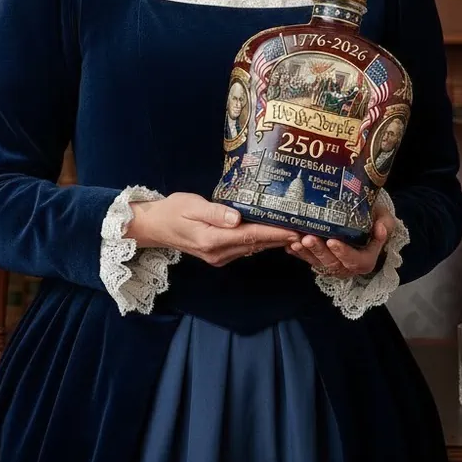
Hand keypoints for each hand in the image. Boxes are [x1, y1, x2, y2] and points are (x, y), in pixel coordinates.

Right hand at [125, 192, 301, 266]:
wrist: (154, 227)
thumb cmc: (172, 210)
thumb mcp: (191, 205)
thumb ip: (215, 211)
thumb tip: (238, 217)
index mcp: (212, 239)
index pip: (250, 235)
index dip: (274, 233)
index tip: (295, 230)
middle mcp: (218, 252)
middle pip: (256, 244)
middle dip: (281, 237)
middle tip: (306, 229)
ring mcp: (219, 257)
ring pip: (252, 247)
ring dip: (273, 241)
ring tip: (296, 230)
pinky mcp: (218, 255)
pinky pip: (245, 248)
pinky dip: (260, 241)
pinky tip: (273, 233)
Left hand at [287, 200, 396, 278]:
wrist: (363, 218)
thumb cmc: (374, 218)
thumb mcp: (384, 218)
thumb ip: (385, 224)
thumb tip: (380, 228)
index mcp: (366, 259)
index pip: (357, 261)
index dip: (344, 253)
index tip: (332, 242)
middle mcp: (348, 266)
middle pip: (333, 263)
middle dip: (319, 251)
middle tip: (308, 239)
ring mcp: (332, 264)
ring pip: (318, 263)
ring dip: (306, 253)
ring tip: (296, 241)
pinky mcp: (319, 260)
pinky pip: (308, 260)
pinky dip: (299, 253)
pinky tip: (290, 245)